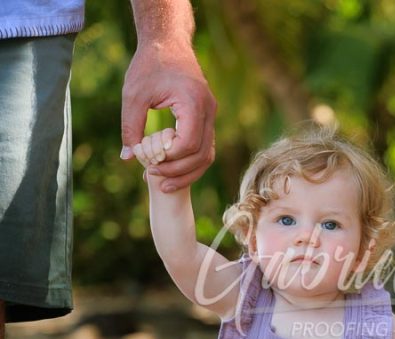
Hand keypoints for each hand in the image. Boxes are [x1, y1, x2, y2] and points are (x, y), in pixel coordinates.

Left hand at [120, 43, 215, 191]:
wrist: (168, 43)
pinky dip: (189, 163)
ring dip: (187, 173)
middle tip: (153, 176)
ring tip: (163, 184)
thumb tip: (128, 157)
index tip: (149, 162)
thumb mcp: (133, 95)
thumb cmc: (150, 65)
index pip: (189, 143)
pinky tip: (170, 170)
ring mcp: (210, 116)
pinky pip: (204, 149)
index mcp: (193, 102)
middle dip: (178, 171)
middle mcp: (208, 111)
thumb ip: (131, 127)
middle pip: (202, 155)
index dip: (170, 158)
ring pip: (207, 156)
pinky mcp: (206, 119)